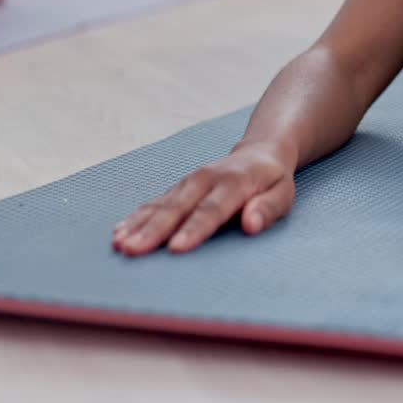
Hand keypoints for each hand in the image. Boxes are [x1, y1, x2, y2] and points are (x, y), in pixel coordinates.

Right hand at [112, 141, 295, 255]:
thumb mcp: (283, 193)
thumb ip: (268, 208)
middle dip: (154, 230)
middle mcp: (206, 179)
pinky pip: (155, 202)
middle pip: (177, 208)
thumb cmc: (272, 180)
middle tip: (133, 250)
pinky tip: (120, 231)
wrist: (259, 152)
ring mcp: (189, 182)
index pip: (211, 210)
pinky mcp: (178, 187)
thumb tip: (251, 224)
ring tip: (119, 243)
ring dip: (138, 224)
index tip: (176, 248)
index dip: (193, 229)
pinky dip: (137, 216)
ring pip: (161, 204)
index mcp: (233, 182)